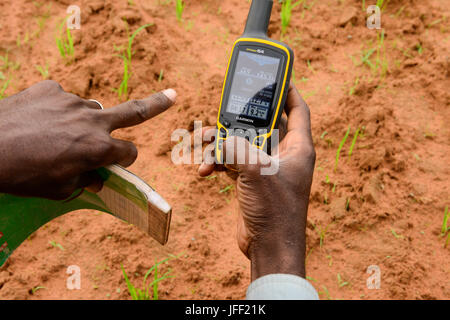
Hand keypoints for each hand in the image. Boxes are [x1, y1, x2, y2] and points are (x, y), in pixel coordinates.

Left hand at [0, 80, 175, 199]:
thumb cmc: (24, 175)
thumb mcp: (59, 189)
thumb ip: (85, 180)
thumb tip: (97, 177)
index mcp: (99, 147)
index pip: (129, 152)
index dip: (124, 160)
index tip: (117, 163)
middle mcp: (92, 120)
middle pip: (134, 111)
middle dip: (157, 105)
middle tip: (173, 96)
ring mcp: (72, 101)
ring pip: (90, 111)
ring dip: (83, 122)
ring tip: (56, 134)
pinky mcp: (50, 88)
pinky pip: (63, 100)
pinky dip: (57, 110)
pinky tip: (38, 120)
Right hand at [199, 83, 314, 279]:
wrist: (269, 247)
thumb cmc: (275, 211)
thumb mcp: (256, 171)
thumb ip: (237, 147)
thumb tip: (220, 142)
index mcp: (298, 148)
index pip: (297, 109)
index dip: (288, 90)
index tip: (277, 76)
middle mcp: (284, 155)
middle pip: (262, 124)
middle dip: (240, 118)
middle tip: (224, 109)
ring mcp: (266, 169)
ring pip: (242, 143)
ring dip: (222, 144)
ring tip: (204, 145)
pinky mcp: (252, 181)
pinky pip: (233, 162)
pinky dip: (219, 164)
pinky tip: (205, 170)